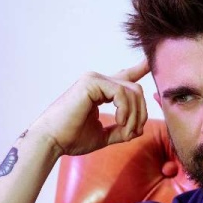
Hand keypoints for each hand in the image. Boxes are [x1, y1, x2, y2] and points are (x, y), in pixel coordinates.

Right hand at [31, 59, 149, 156]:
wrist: (52, 142)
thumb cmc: (72, 139)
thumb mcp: (104, 135)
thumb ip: (122, 130)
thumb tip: (139, 129)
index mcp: (100, 91)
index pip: (124, 77)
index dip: (139, 69)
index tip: (150, 61)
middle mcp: (98, 81)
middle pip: (136, 90)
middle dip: (141, 113)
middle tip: (133, 132)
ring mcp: (94, 79)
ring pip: (133, 91)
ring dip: (135, 115)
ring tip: (126, 131)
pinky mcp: (91, 82)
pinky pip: (122, 93)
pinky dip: (126, 110)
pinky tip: (119, 121)